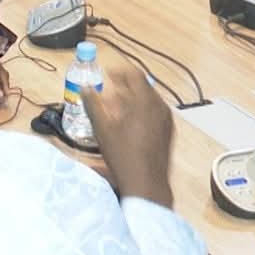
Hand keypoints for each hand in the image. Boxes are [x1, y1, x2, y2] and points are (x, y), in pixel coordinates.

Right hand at [83, 65, 174, 206]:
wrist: (146, 182)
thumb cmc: (123, 155)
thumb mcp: (102, 129)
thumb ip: (92, 105)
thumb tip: (84, 87)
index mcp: (145, 101)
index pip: (135, 75)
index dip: (120, 72)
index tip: (109, 74)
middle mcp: (160, 107)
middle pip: (143, 87)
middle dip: (126, 86)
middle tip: (111, 90)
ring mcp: (167, 120)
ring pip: (150, 100)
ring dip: (134, 99)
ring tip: (119, 107)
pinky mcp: (169, 132)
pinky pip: (156, 112)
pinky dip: (143, 111)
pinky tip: (131, 122)